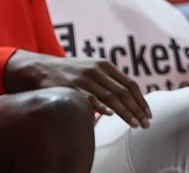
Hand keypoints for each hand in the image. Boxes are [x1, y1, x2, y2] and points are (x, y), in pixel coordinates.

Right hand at [4, 50, 151, 126]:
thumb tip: (127, 100)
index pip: (130, 84)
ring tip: (135, 124)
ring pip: (110, 96)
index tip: (148, 114)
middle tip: (146, 124)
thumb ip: (108, 81)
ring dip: (124, 112)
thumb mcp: (91, 70)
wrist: (40, 67)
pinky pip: (88, 97)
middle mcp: (96, 70)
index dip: (141, 100)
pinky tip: (109, 115)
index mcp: (104, 65)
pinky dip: (100, 106)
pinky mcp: (70, 86)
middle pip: (123, 92)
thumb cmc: (69, 73)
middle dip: (137, 109)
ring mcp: (83, 78)